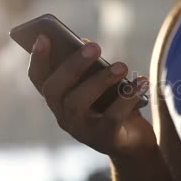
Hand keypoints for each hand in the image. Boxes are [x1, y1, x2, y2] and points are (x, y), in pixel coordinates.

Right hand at [28, 34, 156, 157]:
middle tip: (95, 46)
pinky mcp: (105, 138)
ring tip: (122, 66)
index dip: (38, 59)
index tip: (43, 36)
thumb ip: (91, 66)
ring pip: (79, 103)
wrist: (133, 144)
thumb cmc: (113, 106)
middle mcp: (64, 116)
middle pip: (55, 90)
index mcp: (60, 100)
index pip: (40, 79)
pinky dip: (129, 97)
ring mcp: (82, 130)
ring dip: (101, 80)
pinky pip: (113, 116)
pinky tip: (143, 82)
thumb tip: (85, 41)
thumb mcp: (102, 85)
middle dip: (73, 66)